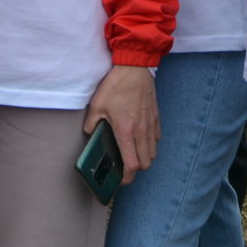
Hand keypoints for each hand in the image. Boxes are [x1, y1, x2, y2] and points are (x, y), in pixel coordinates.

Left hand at [83, 64, 159, 181]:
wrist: (134, 67)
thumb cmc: (116, 85)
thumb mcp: (97, 104)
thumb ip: (91, 123)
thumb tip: (89, 133)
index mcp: (126, 131)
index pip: (131, 164)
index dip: (127, 177)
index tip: (120, 180)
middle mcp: (141, 131)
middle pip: (145, 163)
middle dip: (136, 170)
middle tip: (124, 167)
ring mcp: (151, 124)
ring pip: (153, 152)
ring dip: (144, 157)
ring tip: (132, 153)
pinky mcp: (156, 117)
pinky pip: (157, 138)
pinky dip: (150, 143)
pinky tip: (140, 137)